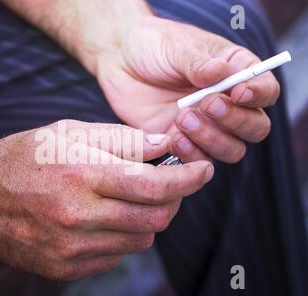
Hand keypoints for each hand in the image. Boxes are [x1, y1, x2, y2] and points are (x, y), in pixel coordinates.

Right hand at [0, 120, 213, 278]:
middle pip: (154, 218)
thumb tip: (164, 145)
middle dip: (172, 201)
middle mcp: (77, 217)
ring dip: (146, 218)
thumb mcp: (66, 133)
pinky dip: (121, 236)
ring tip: (125, 199)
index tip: (203, 171)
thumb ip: (119, 139)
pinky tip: (102, 218)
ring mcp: (71, 249)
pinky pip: (116, 256)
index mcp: (79, 176)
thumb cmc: (22, 157)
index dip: (188, 180)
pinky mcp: (65, 267)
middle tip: (166, 184)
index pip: (152, 186)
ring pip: (139, 239)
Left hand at [93, 14, 277, 162]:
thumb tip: (221, 75)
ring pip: (232, 150)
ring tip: (183, 117)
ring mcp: (206, 126)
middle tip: (206, 104)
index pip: (265, 91)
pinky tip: (175, 138)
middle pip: (255, 128)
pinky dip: (193, 154)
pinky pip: (200, 160)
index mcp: (236, 72)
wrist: (120, 61)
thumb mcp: (178, 47)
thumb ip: (200, 64)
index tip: (238, 92)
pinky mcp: (182, 141)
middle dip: (235, 121)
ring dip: (212, 139)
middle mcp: (227, 103)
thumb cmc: (153, 45)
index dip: (258, 96)